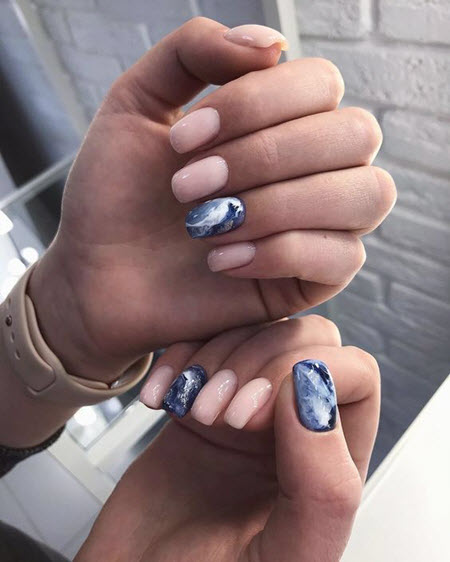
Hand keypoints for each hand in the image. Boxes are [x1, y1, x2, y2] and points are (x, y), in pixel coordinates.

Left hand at [29, 18, 394, 380]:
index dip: (256, 104)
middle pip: (356, 134)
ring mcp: (320, 225)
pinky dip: (279, 252)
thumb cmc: (120, 192)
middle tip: (189, 186)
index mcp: (281, 121)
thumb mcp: (138, 102)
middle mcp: (313, 168)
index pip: (321, 84)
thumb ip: (195, 50)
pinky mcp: (312, 280)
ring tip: (208, 225)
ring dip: (279, 204)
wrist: (99, 274)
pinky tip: (222, 260)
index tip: (183, 139)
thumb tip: (273, 43)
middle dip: (266, 156)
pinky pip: (342, 257)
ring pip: (368, 194)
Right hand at [75, 316, 379, 561]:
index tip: (250, 415)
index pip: (354, 375)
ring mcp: (241, 411)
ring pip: (253, 335)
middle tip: (216, 411)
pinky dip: (178, 358)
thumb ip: (322, 487)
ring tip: (186, 407)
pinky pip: (201, 348)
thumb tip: (313, 390)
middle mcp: (291, 430)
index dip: (308, 373)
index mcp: (328, 463)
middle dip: (256, 360)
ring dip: (215, 358)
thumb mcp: (286, 558)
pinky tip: (161, 397)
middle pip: (307, 340)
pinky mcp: (197, 404)